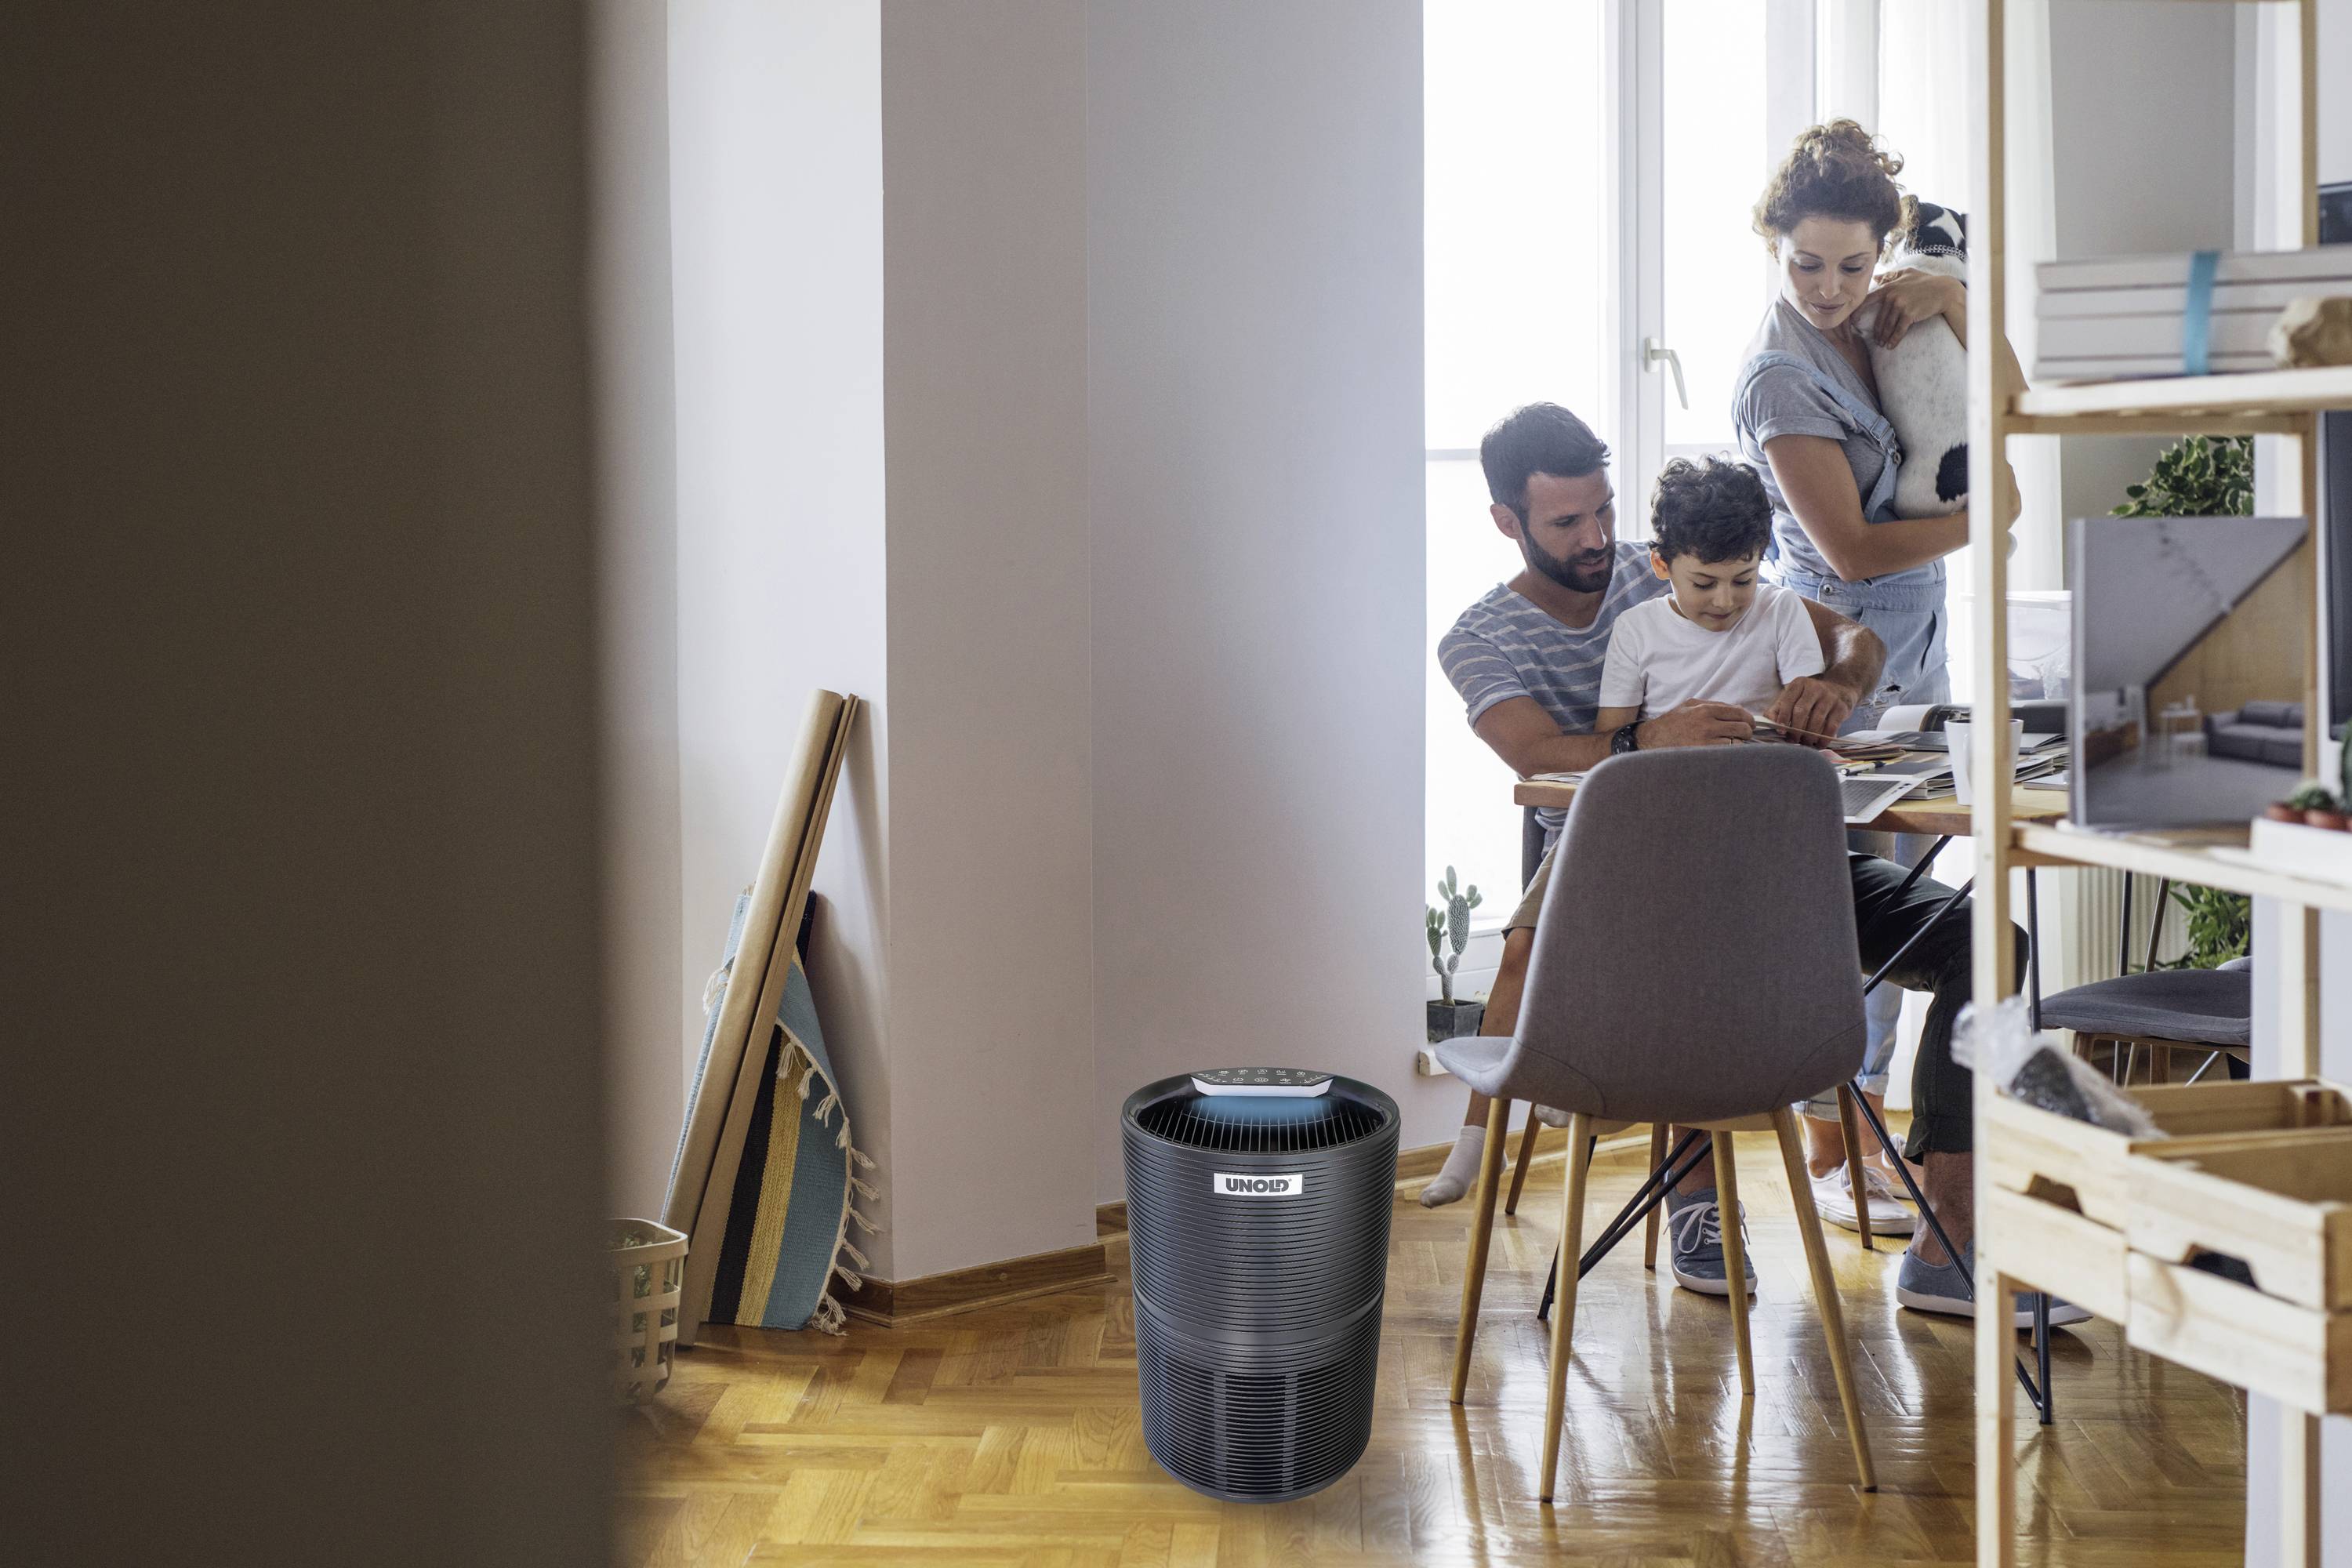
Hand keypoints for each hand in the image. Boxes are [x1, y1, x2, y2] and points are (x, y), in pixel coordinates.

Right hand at [1636, 699, 1754, 748]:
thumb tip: (1737, 709)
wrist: (1651, 740)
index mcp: (1704, 709)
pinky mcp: (1703, 756)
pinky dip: (1731, 754)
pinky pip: (1728, 755)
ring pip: (1738, 743)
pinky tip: (1725, 753)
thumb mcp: (1688, 705)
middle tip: (1743, 735)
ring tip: (1733, 745)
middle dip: (1746, 732)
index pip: (1739, 713)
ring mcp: (1705, 742)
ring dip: (1739, 744)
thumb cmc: (1671, 723)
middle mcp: (1707, 724)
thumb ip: (1713, 704)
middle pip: (1742, 728)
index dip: (1748, 719)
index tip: (1748, 724)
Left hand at [1765, 676, 1858, 743]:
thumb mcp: (1794, 697)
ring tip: (1806, 743)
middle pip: (1801, 711)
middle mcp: (1814, 687)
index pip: (1787, 701)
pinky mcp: (1841, 707)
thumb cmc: (1810, 697)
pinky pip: (1831, 726)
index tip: (1781, 731)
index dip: (1783, 718)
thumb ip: (1778, 708)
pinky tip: (1819, 743)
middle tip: (1794, 740)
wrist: (1840, 688)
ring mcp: (1830, 696)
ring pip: (1816, 720)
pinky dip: (1824, 738)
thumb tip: (1768, 721)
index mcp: (1799, 684)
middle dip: (1796, 729)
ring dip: (1809, 736)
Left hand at [1865, 268, 1963, 348]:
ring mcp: (1900, 306)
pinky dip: (1894, 340)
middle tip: (1875, 340)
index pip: (1867, 301)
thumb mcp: (1908, 273)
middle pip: (1879, 318)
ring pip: (1887, 326)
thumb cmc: (1926, 281)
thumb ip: (1891, 275)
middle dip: (1876, 331)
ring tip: (1882, 344)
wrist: (1943, 290)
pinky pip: (1898, 331)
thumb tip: (1876, 277)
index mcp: (1888, 288)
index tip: (1853, 322)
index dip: (1858, 312)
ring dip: (1884, 337)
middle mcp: (1892, 297)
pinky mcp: (1909, 315)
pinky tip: (1891, 346)